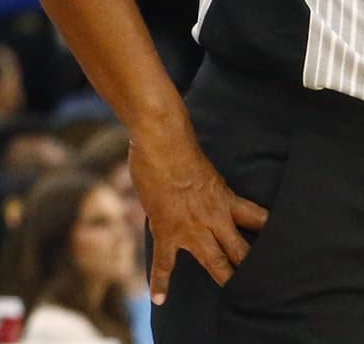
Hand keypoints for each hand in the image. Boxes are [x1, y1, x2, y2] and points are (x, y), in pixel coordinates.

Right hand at [132, 123, 267, 303]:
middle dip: (253, 270)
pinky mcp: (168, 232)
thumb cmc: (180, 148)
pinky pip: (165, 262)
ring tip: (236, 298)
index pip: (260, 221)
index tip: (285, 246)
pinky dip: (162, 282)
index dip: (273, 234)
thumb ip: (209, 184)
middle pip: (242, 252)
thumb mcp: (206, 168)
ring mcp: (192, 229)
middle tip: (266, 286)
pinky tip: (160, 300)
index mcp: (228, 201)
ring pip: (215, 264)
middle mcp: (215, 220)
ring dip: (226, 279)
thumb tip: (203, 185)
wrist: (161, 145)